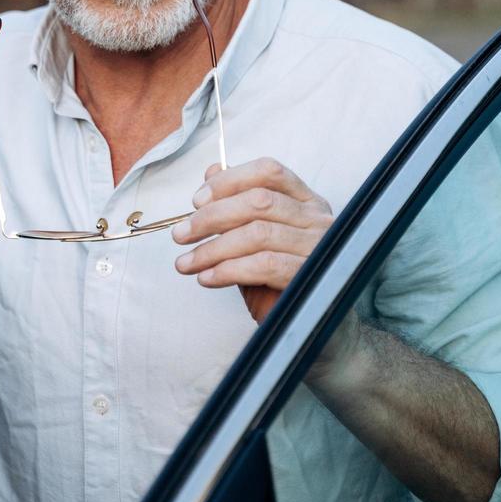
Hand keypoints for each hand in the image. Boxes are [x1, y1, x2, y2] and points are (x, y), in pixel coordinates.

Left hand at [172, 157, 333, 321]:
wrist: (311, 329)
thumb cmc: (282, 283)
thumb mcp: (254, 241)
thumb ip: (237, 207)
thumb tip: (212, 172)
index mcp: (306, 202)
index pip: (269, 172)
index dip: (229, 181)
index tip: (197, 201)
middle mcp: (318, 219)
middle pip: (259, 201)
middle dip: (211, 217)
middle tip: (182, 234)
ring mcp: (319, 247)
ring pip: (258, 233)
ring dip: (213, 249)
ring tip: (187, 263)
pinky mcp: (311, 276)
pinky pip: (264, 265)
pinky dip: (228, 270)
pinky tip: (208, 278)